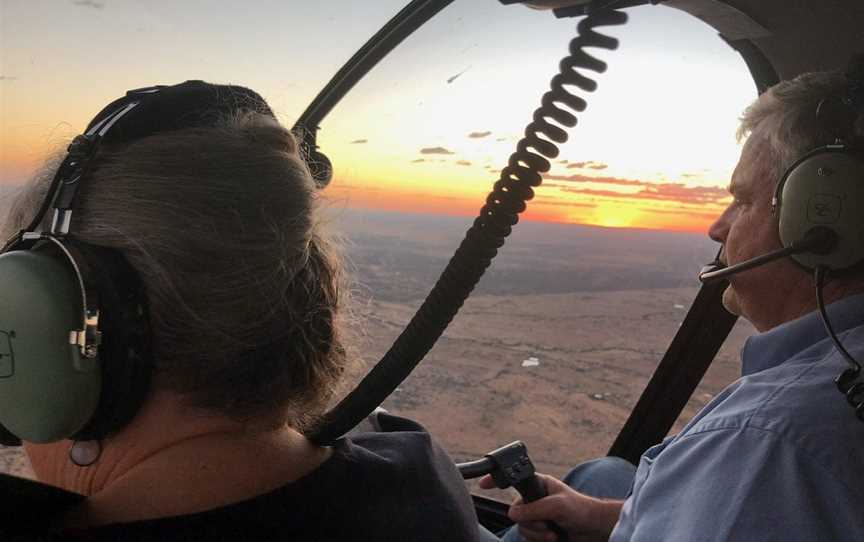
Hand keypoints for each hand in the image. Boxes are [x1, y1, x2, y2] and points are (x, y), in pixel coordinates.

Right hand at [479, 473, 623, 541]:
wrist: (595, 530)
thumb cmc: (582, 510)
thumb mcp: (556, 505)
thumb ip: (533, 509)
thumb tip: (513, 514)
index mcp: (538, 485)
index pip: (513, 480)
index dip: (497, 481)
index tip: (482, 484)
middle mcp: (534, 499)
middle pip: (516, 512)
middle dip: (532, 523)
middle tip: (548, 525)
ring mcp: (537, 516)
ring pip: (522, 528)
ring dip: (538, 534)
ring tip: (554, 533)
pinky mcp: (540, 531)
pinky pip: (529, 538)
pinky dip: (540, 540)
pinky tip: (553, 538)